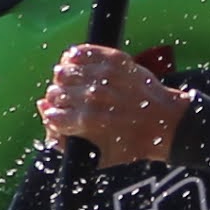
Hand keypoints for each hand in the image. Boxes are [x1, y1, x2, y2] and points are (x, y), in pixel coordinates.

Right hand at [40, 44, 186, 169]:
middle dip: (58, 100)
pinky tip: (77, 64)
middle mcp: (93, 97)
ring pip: (64, 70)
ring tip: (72, 84)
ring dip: (65, 79)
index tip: (60, 117)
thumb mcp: (97, 157)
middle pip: (55, 92)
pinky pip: (82, 51)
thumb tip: (44, 114)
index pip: (51, 113)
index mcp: (87, 122)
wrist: (165, 122)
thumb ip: (64, 142)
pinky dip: (75, 57)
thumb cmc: (131, 144)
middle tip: (68, 103)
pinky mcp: (114, 59)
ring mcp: (104, 76)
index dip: (53, 117)